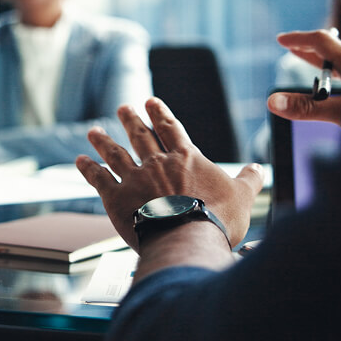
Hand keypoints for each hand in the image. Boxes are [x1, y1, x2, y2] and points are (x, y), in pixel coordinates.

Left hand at [76, 98, 263, 250]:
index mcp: (185, 158)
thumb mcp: (243, 197)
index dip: (159, 113)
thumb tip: (259, 168)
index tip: (150, 102)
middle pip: (140, 136)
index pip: (170, 128)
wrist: (186, 238)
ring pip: (115, 153)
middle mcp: (157, 163)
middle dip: (130, 120)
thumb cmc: (217, 219)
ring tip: (94, 131)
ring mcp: (134, 178)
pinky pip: (98, 178)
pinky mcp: (116, 197)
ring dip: (104, 141)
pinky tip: (81, 160)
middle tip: (122, 108)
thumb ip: (250, 180)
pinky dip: (88, 168)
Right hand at [269, 30, 340, 127]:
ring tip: (309, 61)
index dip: (299, 39)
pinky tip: (336, 85)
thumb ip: (307, 107)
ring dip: (322, 61)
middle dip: (309, 48)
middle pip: (332, 50)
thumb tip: (272, 101)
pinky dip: (335, 74)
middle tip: (291, 48)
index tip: (281, 40)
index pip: (322, 41)